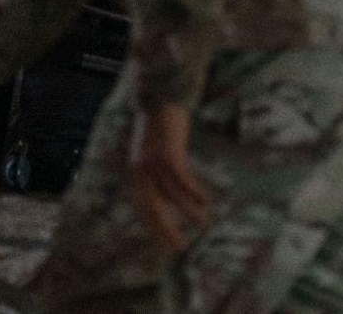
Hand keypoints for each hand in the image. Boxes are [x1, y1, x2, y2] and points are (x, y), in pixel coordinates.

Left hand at [128, 103, 211, 255]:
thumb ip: (156, 174)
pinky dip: (195, 192)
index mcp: (136, 171)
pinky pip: (183, 179)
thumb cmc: (159, 125)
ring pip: (171, 196)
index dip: (151, 227)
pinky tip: (206, 200)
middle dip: (165, 229)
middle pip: (151, 207)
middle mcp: (140, 169)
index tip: (163, 244)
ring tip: (203, 222)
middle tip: (179, 247)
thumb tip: (167, 200)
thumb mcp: (153, 152)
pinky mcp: (168, 152)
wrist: (159, 96)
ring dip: (188, 211)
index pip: (140, 207)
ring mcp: (153, 161)